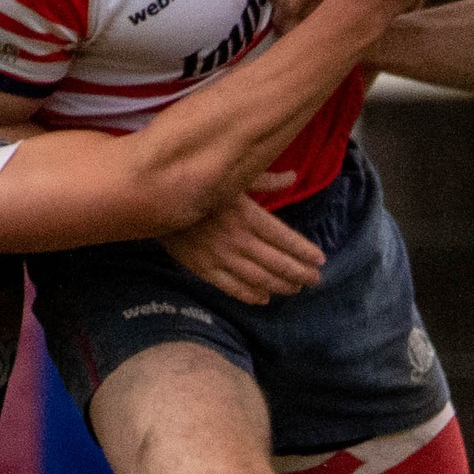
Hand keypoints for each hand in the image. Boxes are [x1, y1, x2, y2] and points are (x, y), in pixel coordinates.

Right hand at [161, 192, 324, 303]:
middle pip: (277, 263)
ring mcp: (220, 257)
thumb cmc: (199, 186)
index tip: (320, 259)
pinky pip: (232, 287)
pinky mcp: (203, 268)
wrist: (154, 201)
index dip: (305, 252)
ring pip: (259, 279)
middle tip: (315, 280)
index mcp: (248, 215)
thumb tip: (293, 176)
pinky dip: (251, 295)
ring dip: (281, 286)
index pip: (286, 239)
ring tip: (295, 288)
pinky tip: (264, 297)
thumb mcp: (233, 177)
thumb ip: (266, 179)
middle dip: (300, 273)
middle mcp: (237, 239)